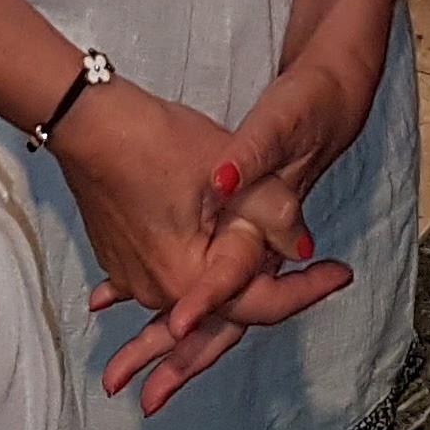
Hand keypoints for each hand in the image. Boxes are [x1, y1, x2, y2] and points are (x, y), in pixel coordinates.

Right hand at [99, 58, 368, 411]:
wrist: (88, 122)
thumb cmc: (154, 143)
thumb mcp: (227, 172)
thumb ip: (271, 215)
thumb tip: (302, 246)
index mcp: (188, 280)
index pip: (262, 303)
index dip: (308, 289)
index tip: (341, 272)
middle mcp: (159, 292)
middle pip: (229, 306)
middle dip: (274, 294)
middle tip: (321, 276)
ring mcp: (136, 279)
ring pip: (199, 292)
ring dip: (233, 284)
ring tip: (272, 269)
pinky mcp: (123, 260)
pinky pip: (169, 277)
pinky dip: (194, 274)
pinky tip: (208, 263)